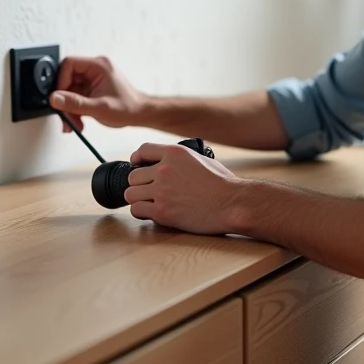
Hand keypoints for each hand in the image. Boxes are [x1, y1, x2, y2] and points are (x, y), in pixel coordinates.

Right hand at [50, 55, 146, 132]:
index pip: (69, 64)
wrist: (140, 115)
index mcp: (98, 66)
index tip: (60, 97)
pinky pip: (75, 97)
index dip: (61, 81)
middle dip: (64, 99)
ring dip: (69, 108)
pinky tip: (78, 120)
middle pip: (67, 79)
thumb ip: (75, 103)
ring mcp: (92, 80)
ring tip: (73, 122)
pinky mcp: (91, 89)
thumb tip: (55, 98)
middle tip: (65, 114)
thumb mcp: (99, 107)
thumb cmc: (128, 108)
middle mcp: (94, 70)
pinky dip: (74, 110)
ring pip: (69, 90)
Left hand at [124, 143, 244, 234]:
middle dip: (140, 184)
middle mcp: (164, 169)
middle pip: (133, 176)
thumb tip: (172, 163)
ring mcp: (161, 191)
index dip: (137, 158)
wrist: (232, 204)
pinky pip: (137, 210)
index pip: (143, 150)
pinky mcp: (162, 211)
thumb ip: (183, 159)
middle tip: (149, 191)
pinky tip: (152, 213)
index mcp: (175, 153)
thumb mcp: (203, 159)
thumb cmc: (224, 184)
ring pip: (130, 194)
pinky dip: (142, 212)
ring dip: (138, 199)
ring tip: (149, 203)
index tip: (136, 164)